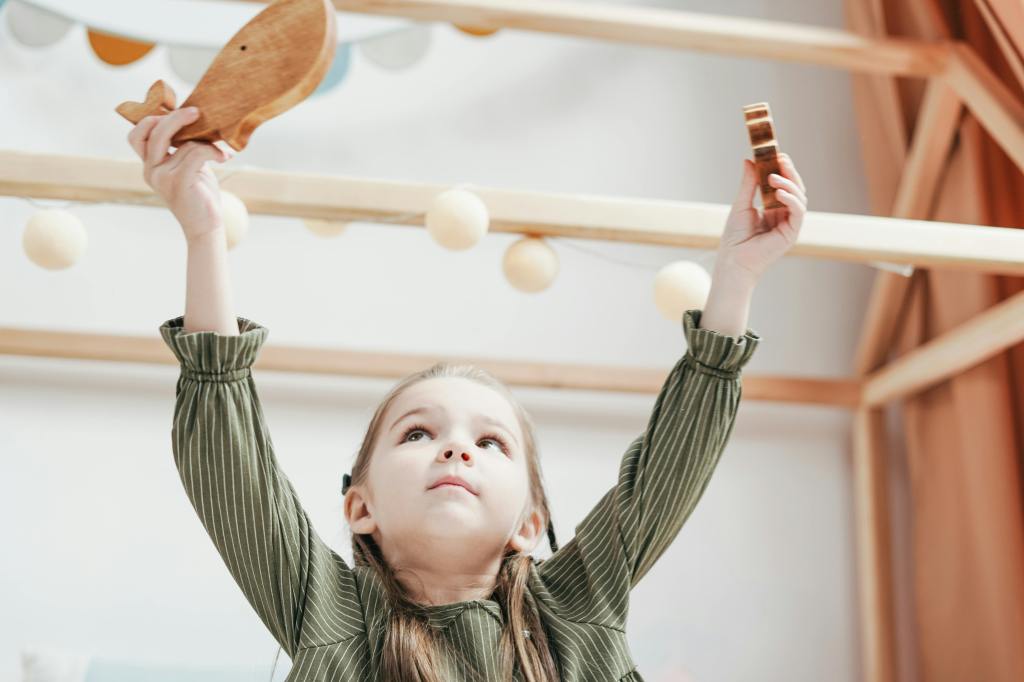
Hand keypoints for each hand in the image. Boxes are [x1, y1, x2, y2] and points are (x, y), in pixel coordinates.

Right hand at [126, 107, 233, 242]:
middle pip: (153, 131)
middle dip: (175, 117)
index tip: (174, 111)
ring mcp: (162, 177)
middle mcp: (151, 170)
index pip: (136, 136)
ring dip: (205, 141)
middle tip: (196, 112)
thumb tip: (195, 119)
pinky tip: (224, 157)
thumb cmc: (199, 195)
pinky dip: (212, 150)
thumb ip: (183, 147)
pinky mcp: (178, 182)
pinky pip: (195, 153)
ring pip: (182, 143)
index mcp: (150, 165)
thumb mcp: (188, 166)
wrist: (205, 226)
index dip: (150, 119)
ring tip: (221, 148)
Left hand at [716, 152, 806, 282]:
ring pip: (799, 197)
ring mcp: (789, 224)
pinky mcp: (792, 233)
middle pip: (795, 188)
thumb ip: (748, 184)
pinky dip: (791, 199)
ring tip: (773, 176)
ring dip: (789, 184)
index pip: (783, 184)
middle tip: (781, 157)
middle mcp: (784, 215)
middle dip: (789, 172)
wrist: (733, 261)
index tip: (777, 153)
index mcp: (773, 208)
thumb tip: (749, 160)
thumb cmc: (735, 238)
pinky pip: (798, 211)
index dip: (783, 169)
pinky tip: (780, 192)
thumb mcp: (741, 204)